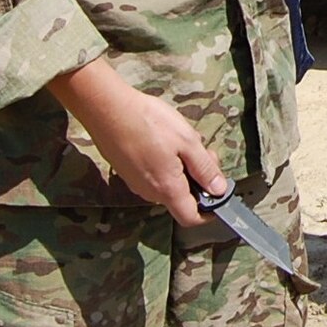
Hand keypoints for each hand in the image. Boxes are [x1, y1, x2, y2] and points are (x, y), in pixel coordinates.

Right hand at [52, 60, 225, 225]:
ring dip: (182, 167)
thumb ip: (205, 168)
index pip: (190, 218)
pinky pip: (154, 175)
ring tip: (182, 139)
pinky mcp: (127, 172)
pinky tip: (164, 139)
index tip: (218, 191)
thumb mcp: (187, 141)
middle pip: (181, 198)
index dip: (209, 210)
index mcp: (167, 189)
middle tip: (203, 149)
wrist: (106, 108)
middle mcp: (149, 192)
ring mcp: (135, 183)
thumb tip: (220, 190)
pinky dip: (166, 162)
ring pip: (168, 184)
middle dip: (198, 178)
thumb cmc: (148, 122)